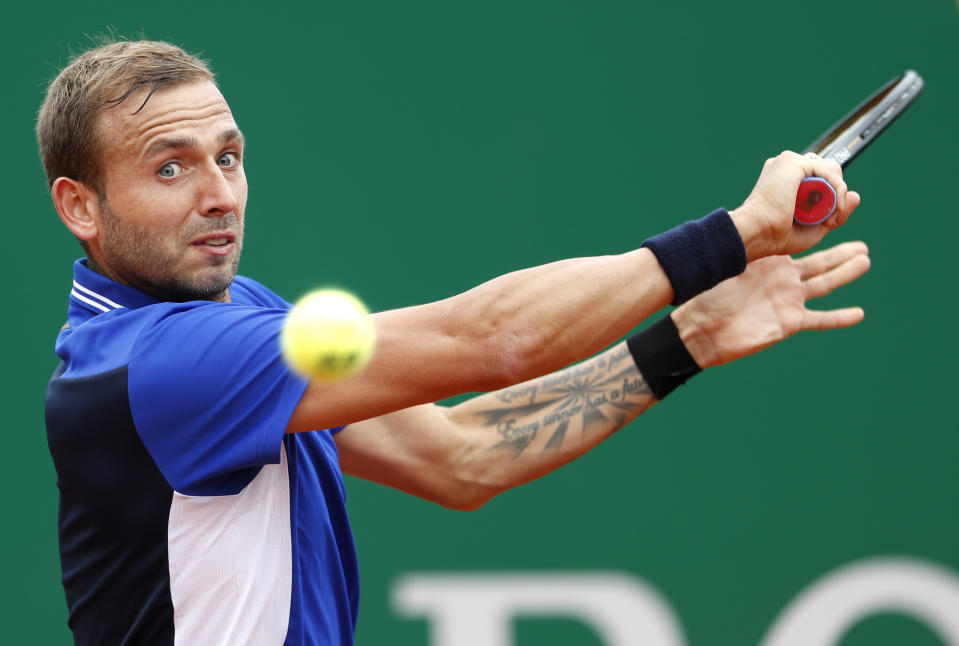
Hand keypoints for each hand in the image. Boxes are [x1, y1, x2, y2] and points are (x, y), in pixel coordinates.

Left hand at [671, 241, 869, 368]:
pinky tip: (859, 314)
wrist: (703, 329)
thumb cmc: (708, 296)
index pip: (799, 246)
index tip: (828, 233)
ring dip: (845, 274)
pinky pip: (820, 320)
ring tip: (865, 262)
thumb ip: (743, 248)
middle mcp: (783, 280)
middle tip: (863, 246)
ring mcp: (788, 301)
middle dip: (842, 255)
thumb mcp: (729, 266)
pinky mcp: (789, 322)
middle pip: (820, 264)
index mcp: (770, 263)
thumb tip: (741, 223)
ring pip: (824, 285)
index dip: (816, 239)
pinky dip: (839, 317)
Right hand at [730, 151, 861, 259]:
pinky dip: (837, 190)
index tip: (827, 218)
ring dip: (837, 194)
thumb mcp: (815, 226)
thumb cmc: (777, 235)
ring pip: (830, 170)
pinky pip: (828, 171)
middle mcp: (785, 167)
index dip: (829, 196)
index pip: (819, 178)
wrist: (759, 233)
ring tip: (827, 215)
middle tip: (827, 219)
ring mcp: (788, 162)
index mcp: (784, 179)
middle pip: (827, 171)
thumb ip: (835, 211)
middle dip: (834, 194)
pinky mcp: (793, 162)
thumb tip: (856, 195)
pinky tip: (833, 206)